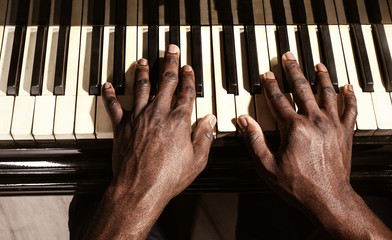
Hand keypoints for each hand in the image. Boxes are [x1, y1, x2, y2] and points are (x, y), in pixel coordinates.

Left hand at [85, 44, 215, 239]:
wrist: (141, 188)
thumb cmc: (168, 177)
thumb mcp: (197, 160)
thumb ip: (204, 137)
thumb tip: (209, 120)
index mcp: (178, 121)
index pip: (186, 92)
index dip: (188, 78)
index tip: (188, 68)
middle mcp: (158, 114)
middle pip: (165, 81)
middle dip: (169, 63)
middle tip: (170, 50)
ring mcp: (138, 118)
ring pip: (141, 87)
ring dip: (143, 71)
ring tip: (143, 60)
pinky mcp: (122, 127)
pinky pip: (114, 106)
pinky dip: (110, 95)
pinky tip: (107, 85)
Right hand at [239, 52, 356, 206]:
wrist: (328, 199)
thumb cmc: (298, 185)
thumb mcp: (266, 166)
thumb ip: (254, 140)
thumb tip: (244, 121)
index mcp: (293, 128)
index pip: (278, 99)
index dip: (270, 85)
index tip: (267, 74)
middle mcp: (314, 121)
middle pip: (302, 88)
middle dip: (293, 70)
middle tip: (289, 57)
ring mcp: (332, 125)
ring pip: (327, 93)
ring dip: (322, 76)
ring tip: (318, 64)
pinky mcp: (345, 133)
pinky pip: (350, 109)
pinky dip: (350, 97)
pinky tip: (347, 87)